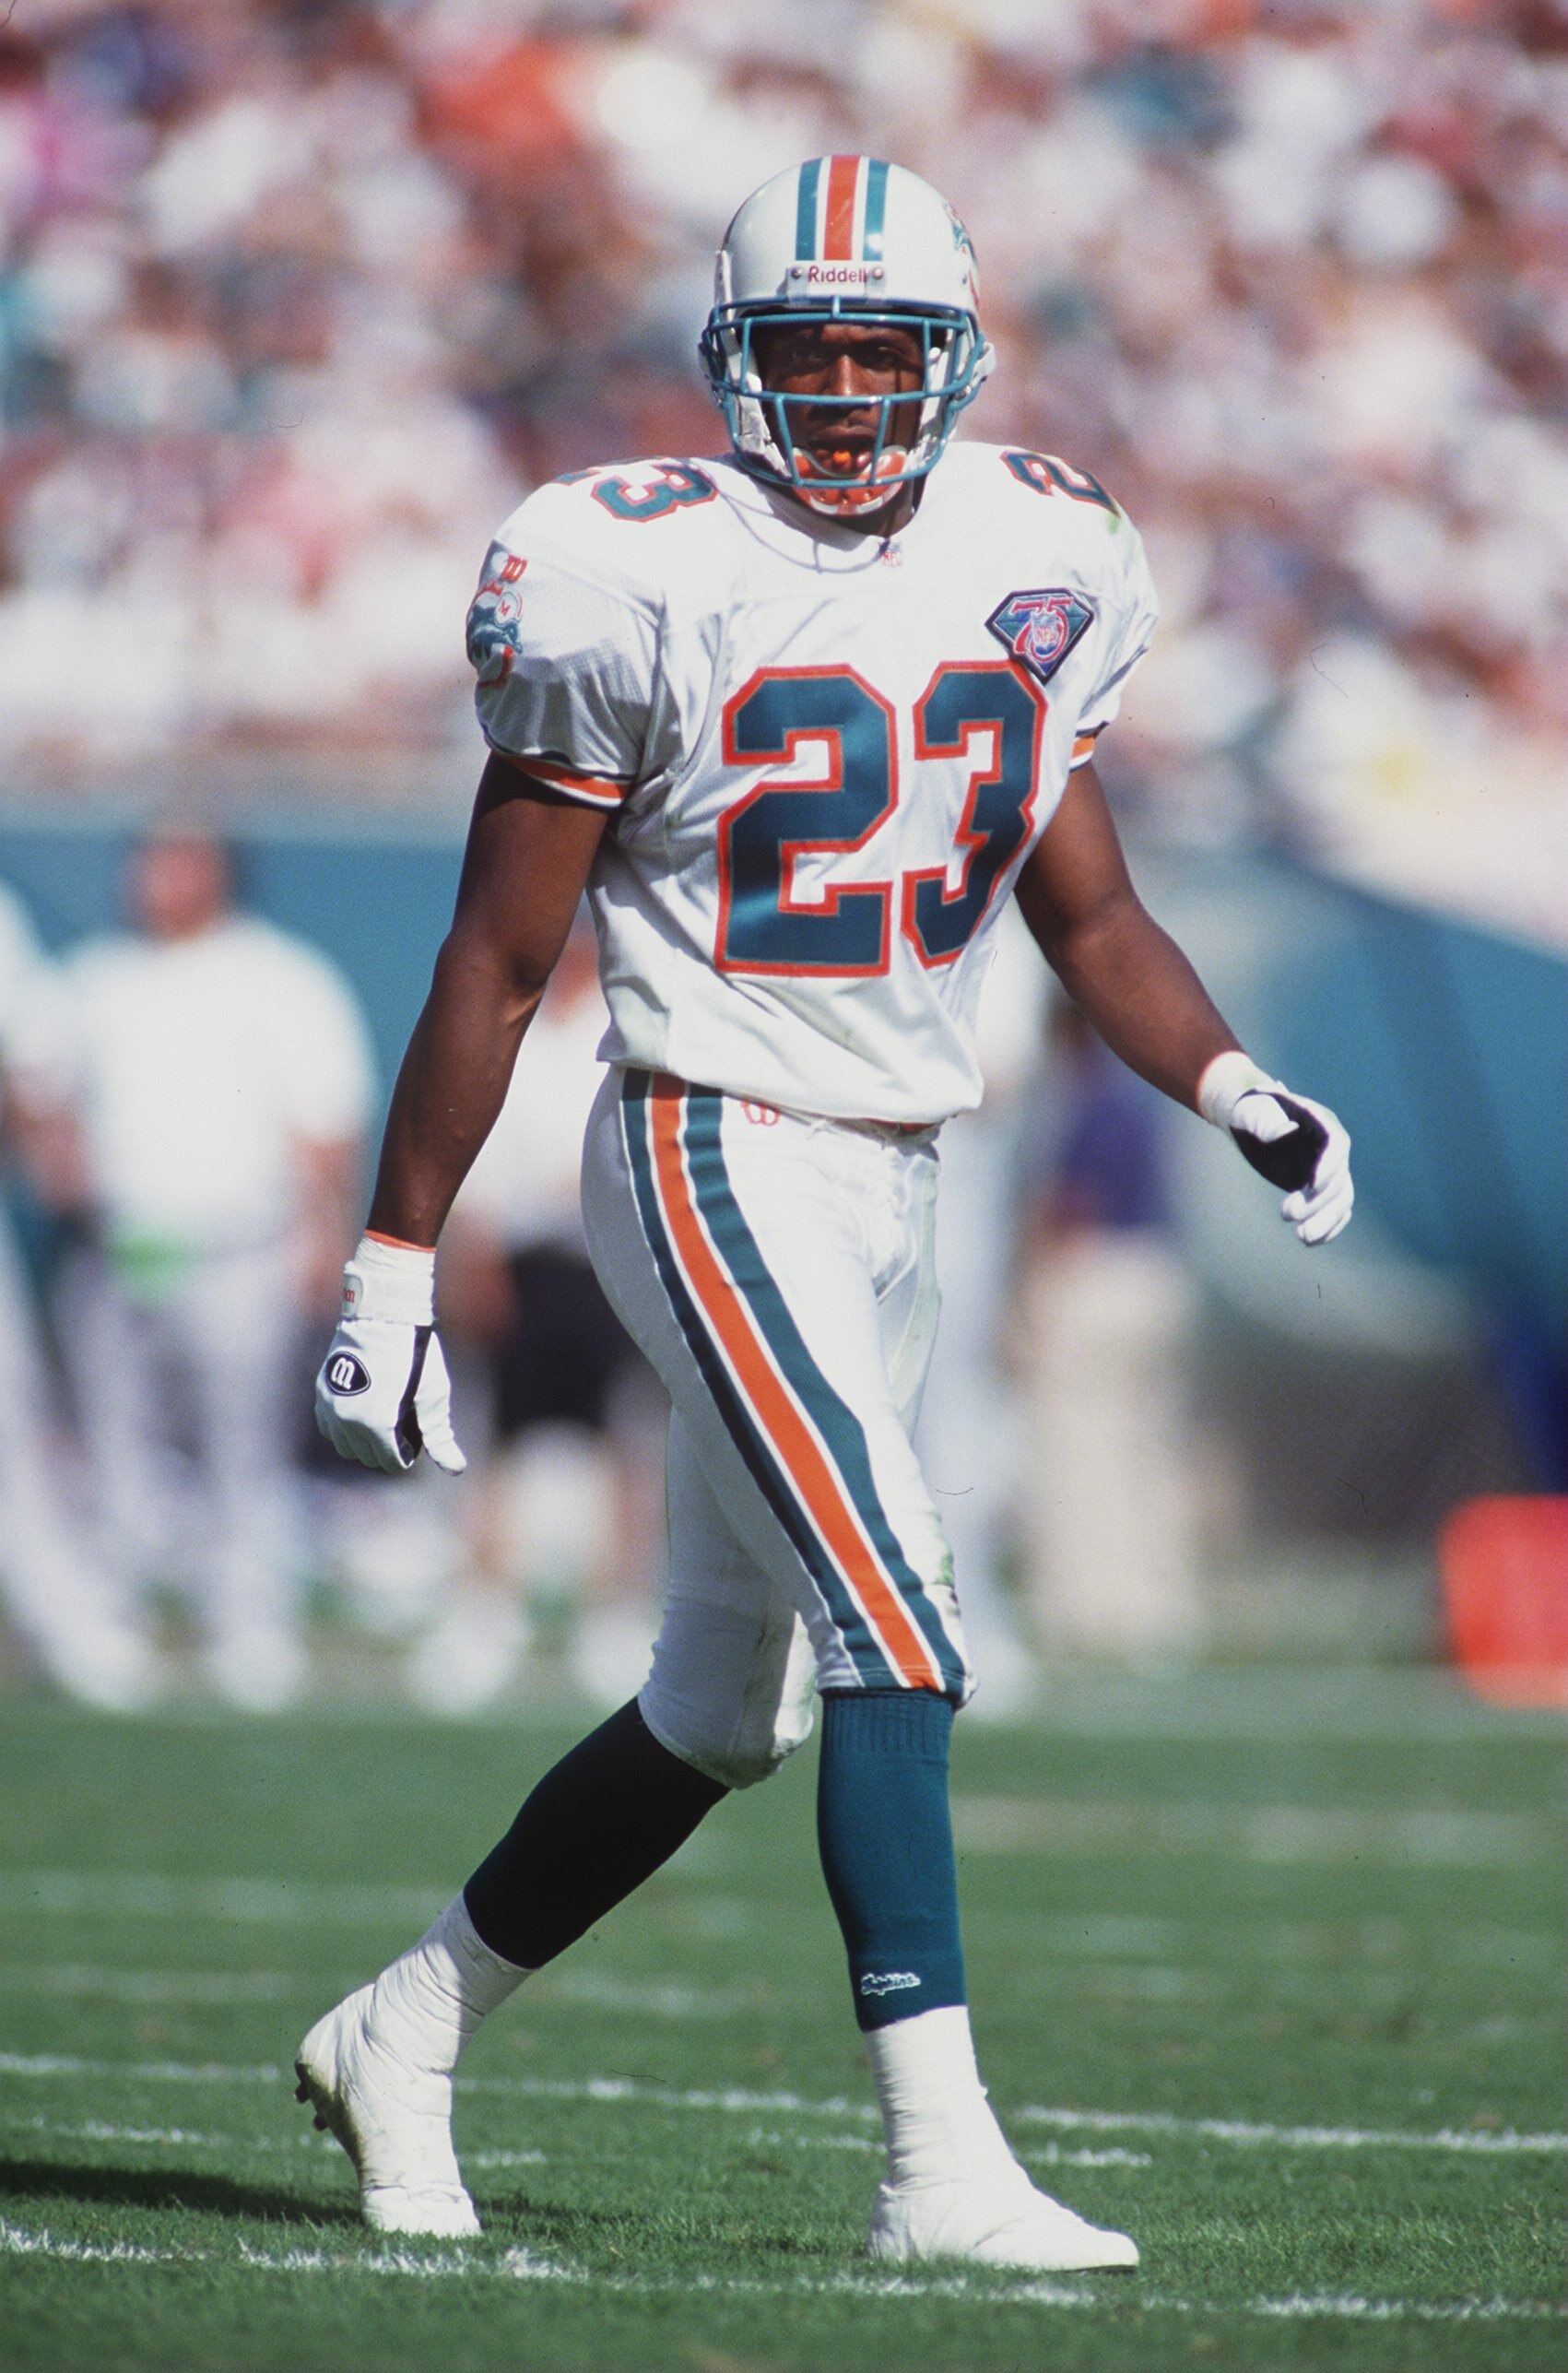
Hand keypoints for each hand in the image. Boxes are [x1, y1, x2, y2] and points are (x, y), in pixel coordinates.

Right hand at [314, 1237, 466, 1474]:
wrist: (382, 1314)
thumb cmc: (415, 1353)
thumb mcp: (434, 1395)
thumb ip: (440, 1436)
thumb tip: (457, 1468)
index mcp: (378, 1424)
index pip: (391, 1463)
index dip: (407, 1456)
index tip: (415, 1440)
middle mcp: (349, 1421)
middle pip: (368, 1458)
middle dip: (386, 1450)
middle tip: (402, 1428)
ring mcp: (331, 1407)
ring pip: (346, 1447)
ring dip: (363, 1443)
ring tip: (382, 1423)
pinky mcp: (321, 1394)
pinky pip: (329, 1429)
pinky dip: (344, 1430)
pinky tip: (361, 1416)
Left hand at [1199, 1054, 1352, 1247]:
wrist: (1245, 1123)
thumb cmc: (1247, 1111)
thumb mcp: (1250, 1111)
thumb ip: (1265, 1120)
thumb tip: (1285, 1132)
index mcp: (1319, 1122)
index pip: (1337, 1144)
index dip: (1329, 1166)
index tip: (1312, 1186)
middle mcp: (1329, 1147)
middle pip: (1339, 1178)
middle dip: (1318, 1201)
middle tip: (1285, 1214)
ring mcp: (1326, 1169)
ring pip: (1341, 1199)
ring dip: (1326, 1221)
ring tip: (1302, 1237)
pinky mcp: (1318, 1188)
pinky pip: (1335, 1210)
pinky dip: (1328, 1227)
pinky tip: (1309, 1241)